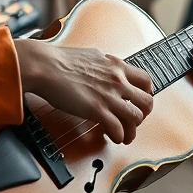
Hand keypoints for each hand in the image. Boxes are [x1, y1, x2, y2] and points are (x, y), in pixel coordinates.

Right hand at [14, 40, 152, 144]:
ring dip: (132, 129)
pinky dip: (119, 136)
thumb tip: (105, 68)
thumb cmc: (60, 59)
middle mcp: (117, 80)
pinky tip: (113, 137)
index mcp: (116, 65)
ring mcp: (109, 96)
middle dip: (143, 114)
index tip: (139, 101)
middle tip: (134, 120)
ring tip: (125, 135)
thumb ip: (104, 64)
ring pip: (137, 117)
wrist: (45, 66)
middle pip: (146, 101)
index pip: (145, 80)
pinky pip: (118, 129)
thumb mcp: (92, 55)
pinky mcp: (97, 110)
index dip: (146, 94)